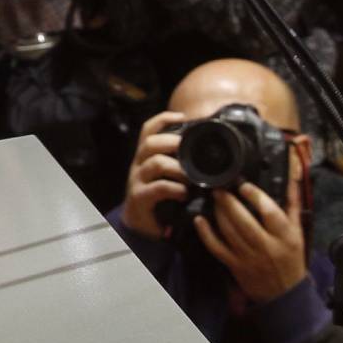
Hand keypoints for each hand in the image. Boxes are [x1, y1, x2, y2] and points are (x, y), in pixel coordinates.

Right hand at [122, 111, 187, 238]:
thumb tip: (205, 151)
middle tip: (190, 148)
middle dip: (172, 142)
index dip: (163, 119)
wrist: (138, 225)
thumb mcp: (164, 176)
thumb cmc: (157, 197)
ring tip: (192, 177)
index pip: (148, 129)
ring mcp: (137, 181)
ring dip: (178, 168)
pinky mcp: (140, 197)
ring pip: (156, 163)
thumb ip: (177, 163)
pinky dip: (176, 188)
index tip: (183, 116)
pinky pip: (159, 187)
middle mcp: (138, 164)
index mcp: (144, 156)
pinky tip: (185, 193)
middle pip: (150, 143)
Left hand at [193, 183, 308, 303]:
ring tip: (213, 198)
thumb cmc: (291, 258)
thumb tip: (290, 180)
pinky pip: (217, 247)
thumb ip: (291, 205)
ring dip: (218, 212)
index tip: (243, 185)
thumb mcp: (297, 232)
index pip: (270, 212)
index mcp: (285, 236)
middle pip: (244, 221)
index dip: (255, 196)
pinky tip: (199, 220)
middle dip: (229, 202)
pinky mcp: (235, 265)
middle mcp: (266, 246)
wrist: (284, 293)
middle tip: (220, 189)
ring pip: (229, 231)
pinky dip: (205, 233)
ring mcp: (248, 257)